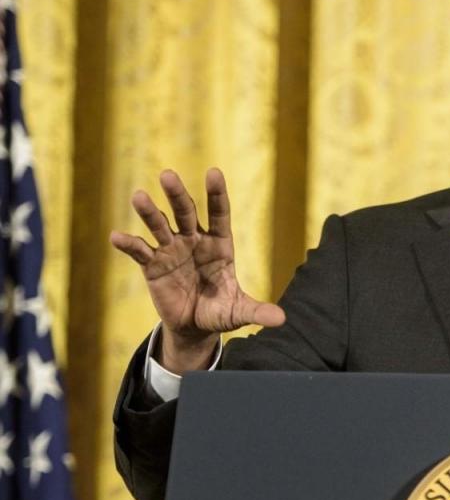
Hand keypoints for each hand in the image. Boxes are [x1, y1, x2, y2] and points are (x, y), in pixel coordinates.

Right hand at [109, 169, 284, 373]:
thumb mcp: (238, 312)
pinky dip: (129, 244)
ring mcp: (172, 250)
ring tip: (139, 197)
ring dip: (150, 212)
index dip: (217, 194)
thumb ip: (257, 311)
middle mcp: (195, 241)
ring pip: (160, 225)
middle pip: (186, 212)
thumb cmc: (220, 311)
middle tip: (167, 176)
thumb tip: (281, 319)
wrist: (194, 326)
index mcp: (220, 245)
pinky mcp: (153, 265)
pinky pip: (140, 251)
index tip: (213, 172)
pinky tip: (117, 237)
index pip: (220, 214)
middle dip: (177, 195)